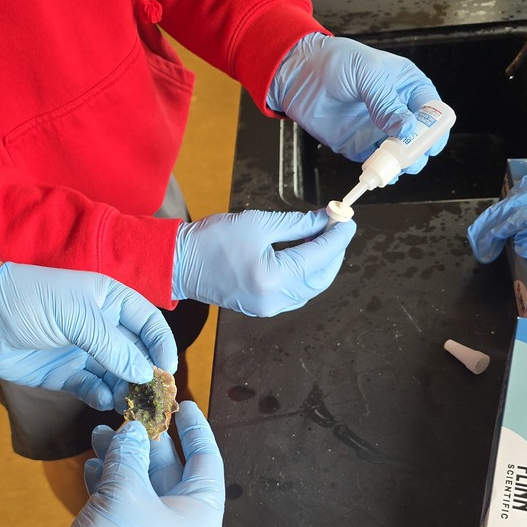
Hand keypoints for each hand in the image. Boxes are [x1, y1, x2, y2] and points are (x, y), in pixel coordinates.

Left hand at [0, 263, 176, 409]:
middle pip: (136, 354)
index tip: (167, 369)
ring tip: (130, 405)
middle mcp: (101, 327)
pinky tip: (102, 400)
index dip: (161, 344)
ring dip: (126, 390)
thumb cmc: (27, 299)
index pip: (148, 323)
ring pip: (117, 376)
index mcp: (110, 301)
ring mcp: (83, 352)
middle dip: (146, 375)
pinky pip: (92, 389)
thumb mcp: (75, 315)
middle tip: (154, 397)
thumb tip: (144, 372)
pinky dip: (100, 396)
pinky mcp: (64, 376)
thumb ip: (112, 345)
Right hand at [10, 402, 224, 526]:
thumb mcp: (123, 496)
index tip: (183, 404)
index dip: (194, 429)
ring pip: (142, 491)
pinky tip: (91, 469)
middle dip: (147, 442)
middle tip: (127, 413)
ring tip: (98, 435)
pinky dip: (109, 488)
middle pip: (171, 473)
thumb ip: (128, 456)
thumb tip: (132, 433)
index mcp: (200, 516)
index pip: (207, 460)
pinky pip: (125, 512)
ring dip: (122, 462)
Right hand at [172, 209, 354, 316]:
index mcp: (274, 277)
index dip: (338, 236)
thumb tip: (324, 219)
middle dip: (334, 252)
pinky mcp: (264, 308)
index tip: (347, 219)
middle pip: (321, 277)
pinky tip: (305, 255)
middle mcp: (276, 298)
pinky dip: (306, 275)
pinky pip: (296, 293)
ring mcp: (270, 307)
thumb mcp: (259, 223)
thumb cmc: (212, 240)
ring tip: (322, 237)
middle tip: (337, 226)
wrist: (180, 264)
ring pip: (311, 288)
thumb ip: (297, 224)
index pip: (320, 256)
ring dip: (322, 264)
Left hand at [268, 33, 445, 170]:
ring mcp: (378, 130)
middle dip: (419, 151)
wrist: (300, 75)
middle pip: (420, 138)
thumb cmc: (335, 62)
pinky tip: (379, 173)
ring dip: (400, 165)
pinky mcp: (359, 145)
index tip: (431, 143)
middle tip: (410, 160)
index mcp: (406, 86)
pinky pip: (375, 163)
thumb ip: (386, 102)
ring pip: (400, 155)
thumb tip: (407, 128)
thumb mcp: (366, 73)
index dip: (435, 128)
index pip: (432, 110)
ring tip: (394, 168)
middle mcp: (396, 110)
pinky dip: (379, 171)